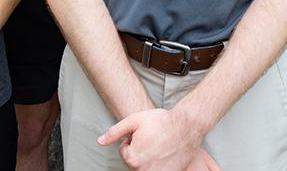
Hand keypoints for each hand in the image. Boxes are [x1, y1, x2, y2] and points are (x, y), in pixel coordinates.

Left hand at [99, 108, 219, 170]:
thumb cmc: (161, 122)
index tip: (144, 133)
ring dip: (148, 157)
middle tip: (152, 138)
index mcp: (132, 158)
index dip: (132, 139)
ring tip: (158, 145)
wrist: (186, 127)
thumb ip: (114, 132)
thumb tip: (100, 142)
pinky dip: (159, 163)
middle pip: (134, 160)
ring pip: (144, 166)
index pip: (124, 151)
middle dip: (140, 149)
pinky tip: (165, 153)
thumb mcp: (134, 120)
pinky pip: (157, 169)